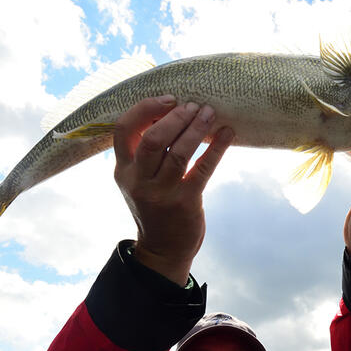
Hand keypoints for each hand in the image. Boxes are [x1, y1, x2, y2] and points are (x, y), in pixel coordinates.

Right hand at [113, 96, 233, 285]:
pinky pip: (203, 168)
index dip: (146, 109)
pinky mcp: (185, 202)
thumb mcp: (139, 181)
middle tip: (194, 106)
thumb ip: (145, 154)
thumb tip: (171, 113)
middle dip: (176, 117)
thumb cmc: (155, 207)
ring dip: (197, 129)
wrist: (163, 250)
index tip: (168, 100)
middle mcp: (138, 181)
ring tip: (209, 113)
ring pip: (179, 152)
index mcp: (123, 171)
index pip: (124, 129)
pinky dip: (216, 148)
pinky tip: (227, 133)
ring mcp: (161, 193)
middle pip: (154, 138)